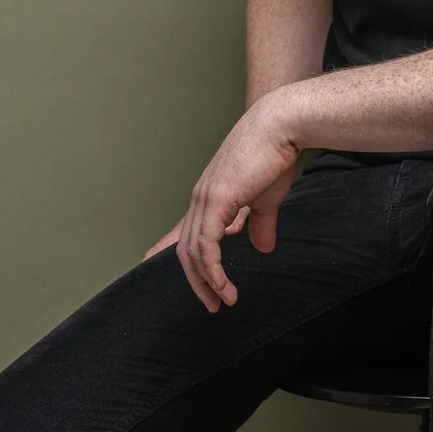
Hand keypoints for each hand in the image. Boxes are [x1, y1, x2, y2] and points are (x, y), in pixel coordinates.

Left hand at [139, 98, 303, 311]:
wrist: (280, 127)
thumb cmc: (274, 156)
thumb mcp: (267, 199)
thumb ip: (260, 224)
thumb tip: (263, 248)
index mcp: (209, 197)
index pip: (183, 231)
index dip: (167, 250)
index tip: (151, 263)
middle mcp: (200, 200)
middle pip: (185, 249)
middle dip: (196, 281)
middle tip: (212, 304)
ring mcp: (205, 200)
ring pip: (193, 252)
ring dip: (206, 281)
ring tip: (223, 301)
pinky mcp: (217, 201)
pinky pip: (207, 246)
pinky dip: (213, 270)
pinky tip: (224, 285)